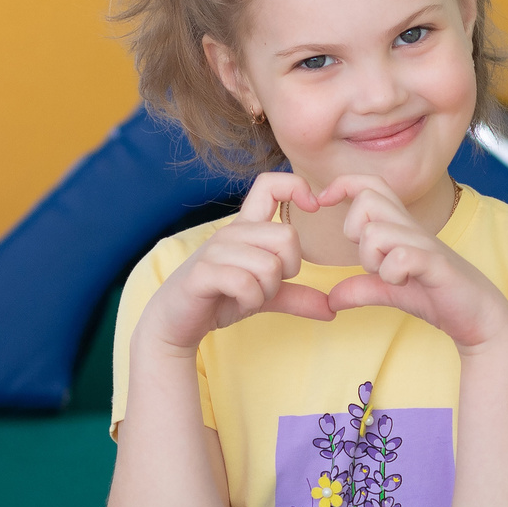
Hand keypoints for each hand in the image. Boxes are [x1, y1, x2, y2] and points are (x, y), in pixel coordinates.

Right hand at [136, 173, 335, 353]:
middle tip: (267, 286)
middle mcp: (231, 232)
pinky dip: (250, 301)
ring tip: (248, 297)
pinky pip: (246, 284)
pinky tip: (238, 303)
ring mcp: (215, 250)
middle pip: (287, 237)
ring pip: (269, 266)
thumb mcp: (264, 295)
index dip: (296, 186)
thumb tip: (332, 308)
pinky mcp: (202, 273)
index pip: (269, 184)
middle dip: (287, 270)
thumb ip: (296, 297)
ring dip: (266, 292)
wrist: (175, 322)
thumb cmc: (219, 299)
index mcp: (246, 228)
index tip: (312, 205)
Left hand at [317, 176, 507, 350]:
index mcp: (400, 227)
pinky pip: (401, 257)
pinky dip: (392, 273)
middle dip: (354, 230)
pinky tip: (401, 283)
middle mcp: (411, 228)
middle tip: (369, 260)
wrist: (479, 317)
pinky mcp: (437, 266)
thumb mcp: (390, 291)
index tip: (321, 202)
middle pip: (367, 199)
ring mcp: (425, 245)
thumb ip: (361, 289)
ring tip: (388, 277)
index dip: (342, 184)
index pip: (370, 184)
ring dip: (372, 259)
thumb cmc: (437, 296)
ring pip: (377, 232)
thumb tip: (331, 298)